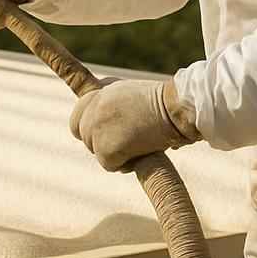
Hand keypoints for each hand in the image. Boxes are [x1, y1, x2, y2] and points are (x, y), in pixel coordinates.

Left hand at [68, 78, 199, 171]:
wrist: (178, 107)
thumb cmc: (167, 103)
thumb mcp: (134, 95)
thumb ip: (116, 109)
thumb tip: (114, 129)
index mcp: (100, 93)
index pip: (78, 116)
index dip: (91, 128)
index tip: (106, 134)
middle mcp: (94, 108)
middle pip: (83, 136)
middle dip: (103, 143)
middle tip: (129, 142)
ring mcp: (97, 127)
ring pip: (97, 152)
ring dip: (117, 153)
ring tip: (141, 143)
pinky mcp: (106, 148)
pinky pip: (109, 165)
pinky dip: (126, 165)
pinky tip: (143, 152)